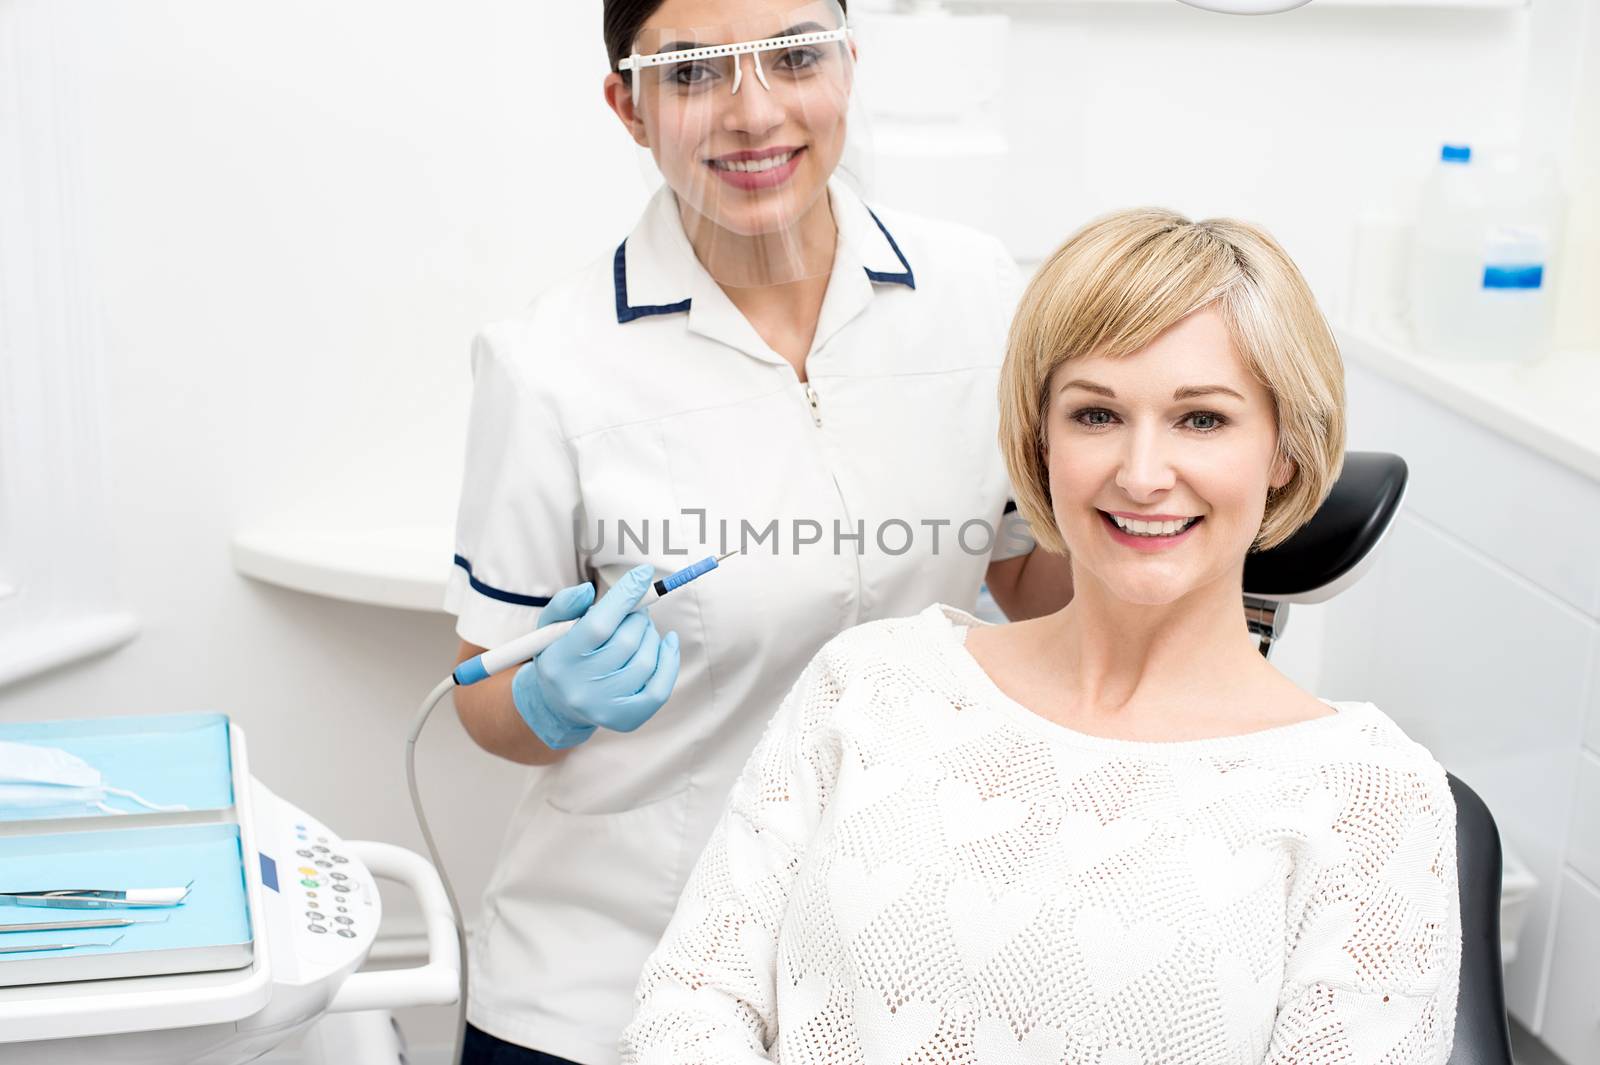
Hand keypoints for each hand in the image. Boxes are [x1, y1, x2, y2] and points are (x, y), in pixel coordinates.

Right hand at [510, 565, 681, 749]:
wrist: (558, 703)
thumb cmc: (561, 653)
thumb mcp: (551, 625)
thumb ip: (565, 604)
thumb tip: (588, 590)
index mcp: (559, 660)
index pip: (599, 625)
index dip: (625, 596)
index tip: (644, 573)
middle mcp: (580, 688)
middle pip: (626, 641)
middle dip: (638, 617)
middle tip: (636, 611)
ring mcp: (604, 707)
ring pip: (646, 661)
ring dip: (651, 636)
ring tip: (641, 630)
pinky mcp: (626, 720)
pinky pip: (659, 689)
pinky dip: (669, 661)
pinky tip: (666, 645)